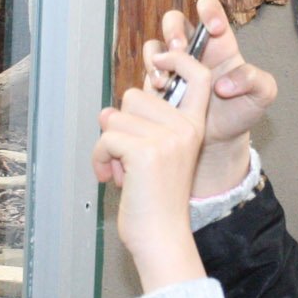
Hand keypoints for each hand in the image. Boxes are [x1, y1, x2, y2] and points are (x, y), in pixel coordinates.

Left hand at [94, 39, 209, 290]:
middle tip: (129, 159)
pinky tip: (111, 177)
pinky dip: (99, 158)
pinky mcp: (145, 151)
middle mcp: (184, 127)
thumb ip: (141, 127)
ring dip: (107, 145)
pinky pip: (106, 139)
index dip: (178, 58)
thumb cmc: (156, 203)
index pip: (198, 75)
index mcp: (194, 126)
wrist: (162, 238)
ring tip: (122, 171)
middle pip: (134, 96)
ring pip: (115, 118)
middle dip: (120, 126)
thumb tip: (107, 112)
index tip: (161, 59)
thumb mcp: (157, 156)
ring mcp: (167, 138)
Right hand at [147, 0, 276, 196]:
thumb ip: (255, 80)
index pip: (209, 10)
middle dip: (173, 29)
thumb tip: (224, 84)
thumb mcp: (262, 95)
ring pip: (155, 45)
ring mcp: (174, 66)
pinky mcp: (160, 83)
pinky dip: (150, 76)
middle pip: (173, 20)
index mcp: (219, 42)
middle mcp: (194, 49)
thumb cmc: (242, 112)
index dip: (208, 11)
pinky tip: (161, 89)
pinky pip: (148, 72)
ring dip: (156, 55)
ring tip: (166, 77)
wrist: (221, 140)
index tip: (214, 28)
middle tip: (180, 48)